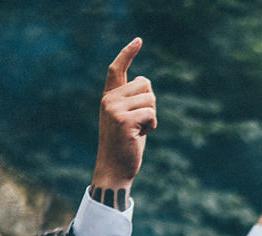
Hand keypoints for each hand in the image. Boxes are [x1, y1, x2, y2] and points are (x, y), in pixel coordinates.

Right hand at [91, 38, 156, 198]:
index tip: (138, 40)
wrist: (114, 168)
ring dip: (152, 116)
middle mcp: (109, 99)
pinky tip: (140, 136)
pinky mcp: (124, 121)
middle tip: (140, 123)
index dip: (128, 53)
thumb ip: (133, 100)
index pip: (117, 69)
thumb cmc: (125, 145)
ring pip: (150, 99)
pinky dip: (152, 125)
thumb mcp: (128, 118)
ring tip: (139, 130)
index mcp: (109, 97)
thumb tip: (145, 82)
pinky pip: (151, 113)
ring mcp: (114, 109)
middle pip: (145, 84)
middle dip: (150, 102)